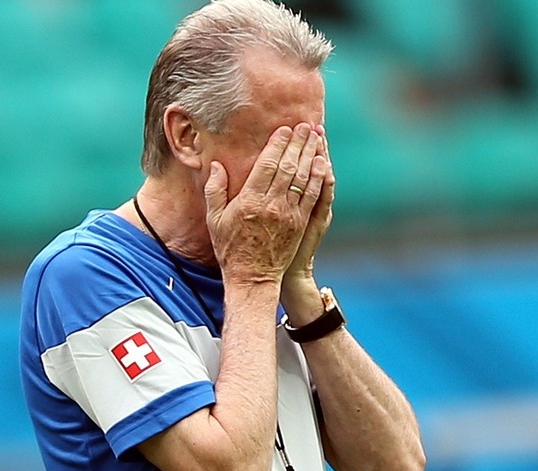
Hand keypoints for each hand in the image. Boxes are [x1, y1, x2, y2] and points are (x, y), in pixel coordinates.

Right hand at [204, 123, 326, 285]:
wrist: (252, 277)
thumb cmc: (231, 249)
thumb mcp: (214, 220)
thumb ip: (214, 191)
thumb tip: (216, 165)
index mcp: (249, 201)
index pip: (267, 164)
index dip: (278, 144)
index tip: (285, 128)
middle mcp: (271, 205)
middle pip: (289, 166)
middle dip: (299, 143)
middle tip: (306, 125)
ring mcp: (289, 215)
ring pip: (304, 178)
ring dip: (311, 154)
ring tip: (317, 137)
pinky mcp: (300, 224)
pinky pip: (313, 195)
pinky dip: (319, 177)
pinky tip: (322, 163)